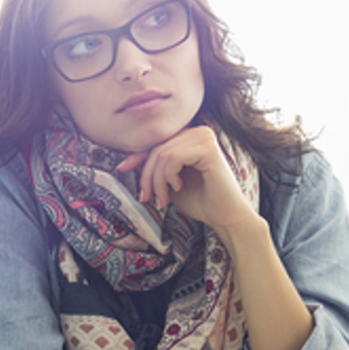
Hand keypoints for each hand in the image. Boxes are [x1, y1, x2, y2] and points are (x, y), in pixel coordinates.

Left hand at [121, 125, 250, 235]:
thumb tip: (126, 162)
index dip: (137, 155)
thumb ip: (155, 168)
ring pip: (163, 154)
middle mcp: (199, 131)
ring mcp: (205, 137)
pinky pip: (173, 158)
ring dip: (157, 181)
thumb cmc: (201, 200)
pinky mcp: (208, 149)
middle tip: (148, 197)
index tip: (122, 169)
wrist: (225, 218)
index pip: (157, 142)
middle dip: (147, 176)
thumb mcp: (170, 181)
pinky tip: (178, 187)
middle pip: (157, 148)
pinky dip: (169, 176)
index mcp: (191, 136)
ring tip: (164, 198)